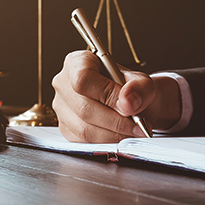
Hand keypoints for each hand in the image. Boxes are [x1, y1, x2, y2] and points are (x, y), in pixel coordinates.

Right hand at [52, 51, 181, 142]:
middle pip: (84, 108)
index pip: (83, 79)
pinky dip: (107, 142)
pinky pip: (84, 141)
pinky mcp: (65, 128)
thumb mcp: (143, 82)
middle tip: (138, 124)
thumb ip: (140, 88)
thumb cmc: (132, 88)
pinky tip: (121, 135)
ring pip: (84, 129)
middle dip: (116, 121)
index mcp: (78, 62)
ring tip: (133, 130)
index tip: (129, 105)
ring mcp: (61, 107)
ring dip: (114, 134)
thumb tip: (127, 103)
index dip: (107, 95)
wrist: (132, 104)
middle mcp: (63, 83)